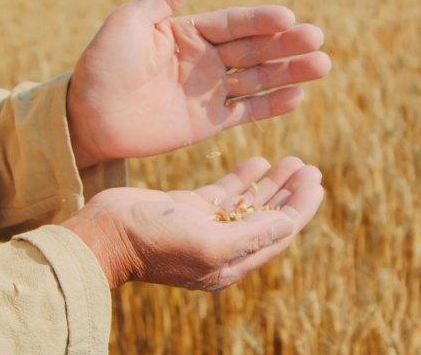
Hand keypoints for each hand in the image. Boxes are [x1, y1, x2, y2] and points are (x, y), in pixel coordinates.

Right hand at [62, 157, 323, 289]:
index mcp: (232, 261)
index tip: (317, 182)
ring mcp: (206, 225)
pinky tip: (260, 161)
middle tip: (310, 168)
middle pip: (269, 216)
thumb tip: (289, 225)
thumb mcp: (206, 243)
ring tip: (294, 161)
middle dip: (291, 193)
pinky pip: (225, 192)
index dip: (300, 207)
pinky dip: (244, 177)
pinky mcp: (190, 208)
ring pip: (250, 202)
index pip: (278, 232)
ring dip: (272, 183)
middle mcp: (223, 245)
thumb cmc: (152, 243)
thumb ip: (250, 236)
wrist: (103, 235)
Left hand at [67, 0, 331, 167]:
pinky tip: (297, 97)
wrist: (89, 118)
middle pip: (256, 50)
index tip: (287, 18)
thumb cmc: (103, 65)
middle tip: (317, 40)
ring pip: (259, 80)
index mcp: (191, 33)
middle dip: (287, 45)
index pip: (235, 23)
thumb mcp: (128, 23)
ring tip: (321, 66)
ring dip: (290, 73)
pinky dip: (272, 106)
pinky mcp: (211, 123)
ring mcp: (211, 92)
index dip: (261, 21)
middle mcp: (207, 61)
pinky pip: (247, 112)